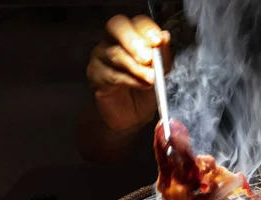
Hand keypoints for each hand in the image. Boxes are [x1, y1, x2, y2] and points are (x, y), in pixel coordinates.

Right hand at [86, 14, 171, 131]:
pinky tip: (142, 85)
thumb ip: (163, 56)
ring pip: (115, 53)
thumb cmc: (146, 91)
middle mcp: (113, 41)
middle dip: (134, 42)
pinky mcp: (95, 75)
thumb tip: (165, 37)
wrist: (134, 116)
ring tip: (151, 78)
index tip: (159, 41)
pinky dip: (129, 80)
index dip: (147, 29)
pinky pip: (110, 74)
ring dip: (136, 67)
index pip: (136, 23)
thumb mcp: (162, 74)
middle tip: (148, 58)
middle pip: (117, 27)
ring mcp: (101, 56)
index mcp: (133, 36)